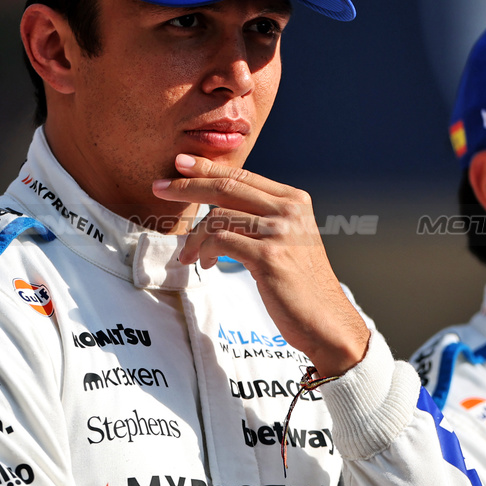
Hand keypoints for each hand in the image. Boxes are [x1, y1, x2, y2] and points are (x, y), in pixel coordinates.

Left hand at [152, 154, 370, 376]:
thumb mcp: (289, 239)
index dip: (209, 167)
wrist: (325, 320)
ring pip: (218, 217)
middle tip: (159, 187)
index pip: (243, 175)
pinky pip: (220, 242)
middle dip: (188, 186)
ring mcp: (280, 231)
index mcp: (295, 200)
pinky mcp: (268, 256)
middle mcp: (289, 210)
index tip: (182, 164)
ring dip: (194, 236)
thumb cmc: (301, 285)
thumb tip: (220, 204)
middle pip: (227, 186)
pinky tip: (203, 263)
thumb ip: (263, 218)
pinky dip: (204, 251)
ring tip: (188, 254)